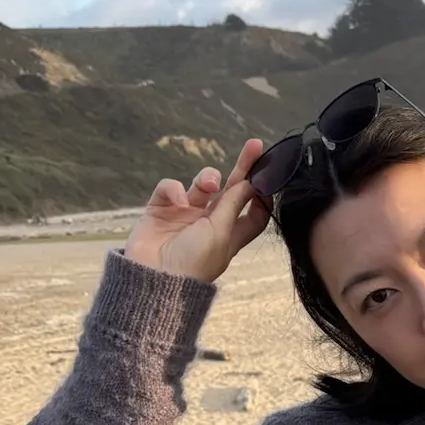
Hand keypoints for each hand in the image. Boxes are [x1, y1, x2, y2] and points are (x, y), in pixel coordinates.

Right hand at [123, 138, 269, 283]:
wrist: (153, 279)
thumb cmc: (194, 262)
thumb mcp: (221, 232)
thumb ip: (234, 204)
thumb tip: (252, 182)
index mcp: (230, 234)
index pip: (254, 212)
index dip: (263, 196)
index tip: (270, 178)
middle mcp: (210, 222)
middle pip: (233, 190)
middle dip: (244, 168)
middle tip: (256, 145)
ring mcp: (185, 214)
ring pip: (202, 184)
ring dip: (208, 177)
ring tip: (210, 184)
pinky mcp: (160, 209)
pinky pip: (170, 187)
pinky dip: (174, 189)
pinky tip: (178, 202)